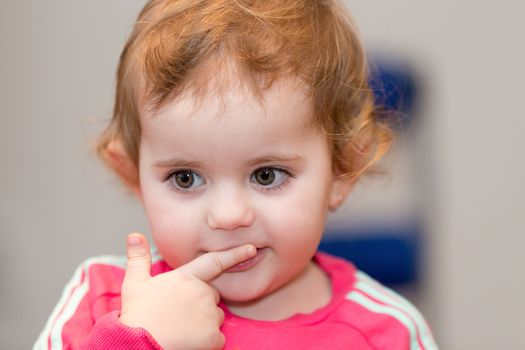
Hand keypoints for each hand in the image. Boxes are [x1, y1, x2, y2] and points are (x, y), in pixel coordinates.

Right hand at [119, 233, 255, 349]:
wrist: (139, 345)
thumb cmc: (136, 316)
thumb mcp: (134, 284)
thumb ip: (138, 258)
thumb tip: (133, 234)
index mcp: (186, 278)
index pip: (214, 262)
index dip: (234, 254)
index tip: (251, 249)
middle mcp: (202, 293)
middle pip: (212, 295)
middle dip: (202, 302)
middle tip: (179, 313)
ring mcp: (209, 314)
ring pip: (215, 316)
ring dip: (204, 322)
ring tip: (180, 328)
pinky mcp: (214, 336)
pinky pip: (217, 338)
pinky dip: (206, 341)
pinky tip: (188, 342)